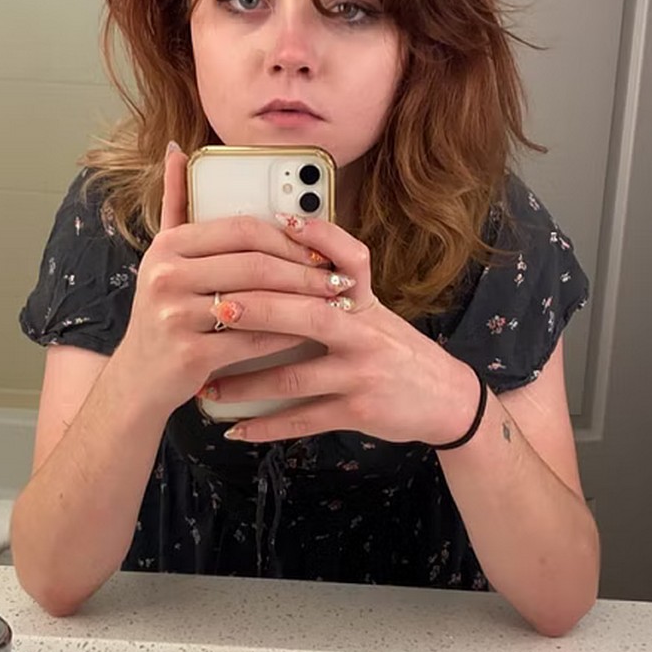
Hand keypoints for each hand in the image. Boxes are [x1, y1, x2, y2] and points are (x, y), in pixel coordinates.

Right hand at [117, 147, 353, 415]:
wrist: (139, 378)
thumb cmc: (164, 314)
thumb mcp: (164, 257)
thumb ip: (176, 203)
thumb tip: (178, 150)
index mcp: (168, 246)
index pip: (242, 229)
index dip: (288, 238)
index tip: (320, 250)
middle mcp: (165, 275)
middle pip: (254, 264)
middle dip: (304, 272)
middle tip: (337, 279)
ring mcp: (174, 315)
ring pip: (258, 302)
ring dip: (303, 303)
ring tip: (331, 305)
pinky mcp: (188, 354)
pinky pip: (252, 340)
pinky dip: (285, 336)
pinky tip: (308, 334)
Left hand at [196, 213, 480, 444]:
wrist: (445, 398)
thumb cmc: (396, 348)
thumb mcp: (375, 310)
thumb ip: (337, 284)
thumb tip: (286, 246)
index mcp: (364, 302)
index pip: (348, 259)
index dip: (318, 238)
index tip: (277, 223)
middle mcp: (363, 333)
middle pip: (308, 315)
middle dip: (258, 311)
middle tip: (214, 310)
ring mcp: (360, 374)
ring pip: (294, 377)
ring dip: (246, 383)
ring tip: (207, 386)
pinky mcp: (358, 411)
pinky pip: (303, 420)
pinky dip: (266, 426)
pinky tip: (236, 429)